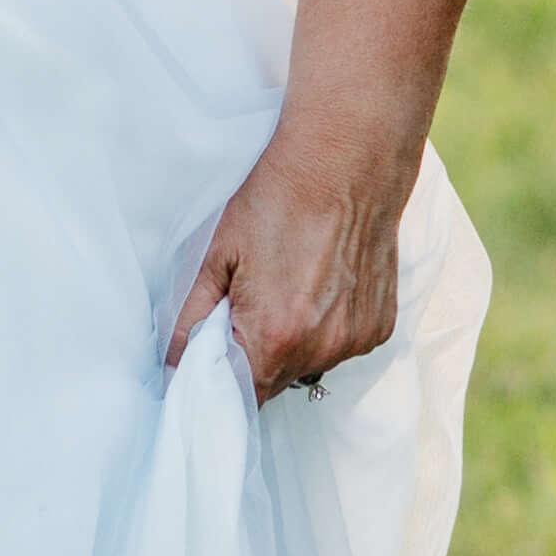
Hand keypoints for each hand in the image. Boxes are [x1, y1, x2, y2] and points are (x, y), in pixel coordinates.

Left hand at [166, 105, 421, 395]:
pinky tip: (322, 284)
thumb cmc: (279, 198)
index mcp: (275, 337)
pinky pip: (341, 344)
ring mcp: (356, 339)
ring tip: (291, 287)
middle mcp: (322, 348)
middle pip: (274, 382)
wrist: (347, 160)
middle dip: (255, 356)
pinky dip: (327, 327)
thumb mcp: (218, 253)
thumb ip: (191, 318)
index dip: (222, 376)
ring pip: (309, 364)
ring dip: (293, 343)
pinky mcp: (380, 326)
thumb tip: (175, 362)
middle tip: (250, 305)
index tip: (215, 351)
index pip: (238, 394)